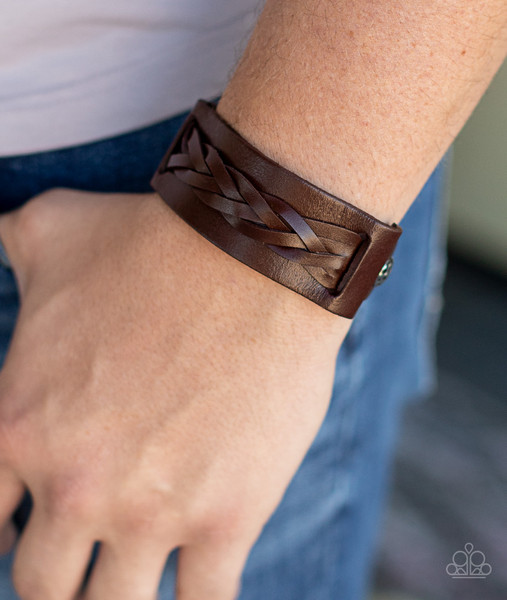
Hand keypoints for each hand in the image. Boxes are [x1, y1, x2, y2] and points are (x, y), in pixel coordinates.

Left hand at [0, 188, 348, 599]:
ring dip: (120, 594)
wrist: (254, 254)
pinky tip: (199, 585)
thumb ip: (5, 239)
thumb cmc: (150, 241)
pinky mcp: (226, 519)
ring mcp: (151, 511)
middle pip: (41, 585)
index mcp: (21, 427)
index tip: (30, 530)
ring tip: (136, 572)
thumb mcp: (51, 230)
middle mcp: (74, 484)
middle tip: (85, 554)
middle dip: (59, 574)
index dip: (6, 532)